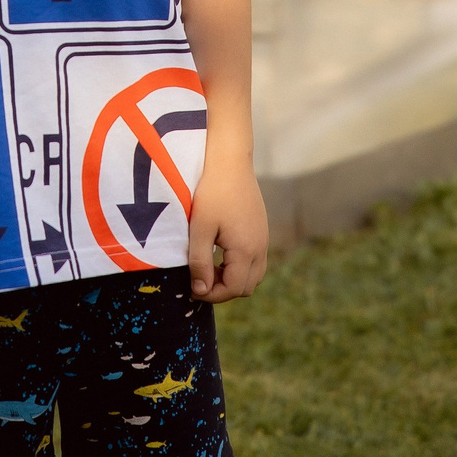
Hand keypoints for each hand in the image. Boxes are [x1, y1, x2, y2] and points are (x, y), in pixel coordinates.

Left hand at [186, 164, 266, 303]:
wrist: (230, 161)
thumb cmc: (212, 192)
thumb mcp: (200, 228)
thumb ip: (200, 261)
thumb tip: (201, 290)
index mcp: (247, 250)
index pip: (233, 288)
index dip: (212, 294)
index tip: (192, 288)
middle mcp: (260, 248)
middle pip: (246, 287)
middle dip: (223, 289)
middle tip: (199, 277)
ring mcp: (263, 240)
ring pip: (253, 276)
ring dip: (232, 279)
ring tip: (209, 266)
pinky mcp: (261, 231)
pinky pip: (255, 261)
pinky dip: (239, 267)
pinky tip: (220, 252)